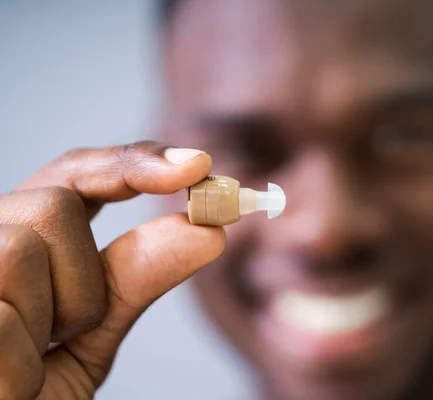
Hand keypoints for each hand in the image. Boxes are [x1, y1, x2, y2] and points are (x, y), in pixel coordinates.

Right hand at [0, 141, 224, 398]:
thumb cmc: (36, 392)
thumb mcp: (92, 334)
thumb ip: (136, 279)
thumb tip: (206, 230)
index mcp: (21, 237)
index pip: (74, 174)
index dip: (135, 162)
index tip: (198, 166)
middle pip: (54, 205)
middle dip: (81, 280)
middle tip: (61, 337)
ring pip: (22, 249)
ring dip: (50, 322)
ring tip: (28, 363)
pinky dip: (21, 368)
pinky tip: (9, 386)